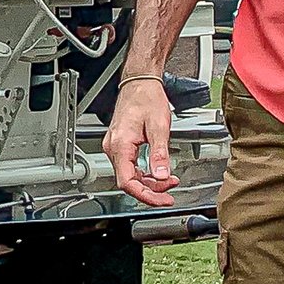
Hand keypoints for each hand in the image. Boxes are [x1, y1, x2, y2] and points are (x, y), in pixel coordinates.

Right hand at [104, 75, 178, 206]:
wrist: (140, 83)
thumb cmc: (146, 98)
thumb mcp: (159, 127)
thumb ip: (160, 154)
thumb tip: (162, 176)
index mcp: (120, 145)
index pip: (127, 182)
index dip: (145, 195)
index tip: (163, 200)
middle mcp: (113, 148)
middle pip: (129, 182)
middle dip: (151, 191)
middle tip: (170, 193)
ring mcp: (115, 147)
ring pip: (130, 176)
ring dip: (149, 183)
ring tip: (169, 181)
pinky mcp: (121, 146)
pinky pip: (130, 167)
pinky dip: (145, 173)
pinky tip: (158, 173)